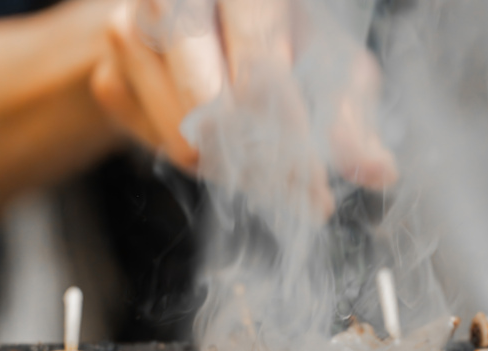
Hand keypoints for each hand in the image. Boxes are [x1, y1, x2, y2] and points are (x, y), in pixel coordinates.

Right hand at [90, 0, 397, 217]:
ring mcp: (129, 35)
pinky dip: (202, 162)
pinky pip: (161, 147)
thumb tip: (379, 172)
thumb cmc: (274, 26)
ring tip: (266, 164)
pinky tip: (227, 145)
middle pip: (210, 112)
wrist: (195, 7)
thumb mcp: (325, 55)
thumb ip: (350, 115)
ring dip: (232, 170)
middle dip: (258, 167)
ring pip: (183, 139)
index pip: (261, 78)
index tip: (316, 195)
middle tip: (293, 195)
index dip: (291, 148)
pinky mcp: (109, 77)